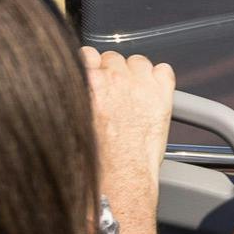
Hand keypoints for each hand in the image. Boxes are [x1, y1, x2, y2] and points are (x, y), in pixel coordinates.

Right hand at [81, 46, 177, 181]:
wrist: (119, 178)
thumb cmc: (93, 158)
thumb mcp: (70, 120)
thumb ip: (74, 96)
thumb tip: (74, 87)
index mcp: (85, 82)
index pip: (86, 55)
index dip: (91, 67)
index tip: (93, 76)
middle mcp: (112, 78)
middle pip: (112, 58)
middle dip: (112, 72)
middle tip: (113, 94)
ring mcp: (139, 83)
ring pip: (137, 61)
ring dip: (135, 74)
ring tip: (133, 96)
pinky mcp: (162, 93)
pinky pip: (163, 70)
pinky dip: (160, 79)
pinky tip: (153, 95)